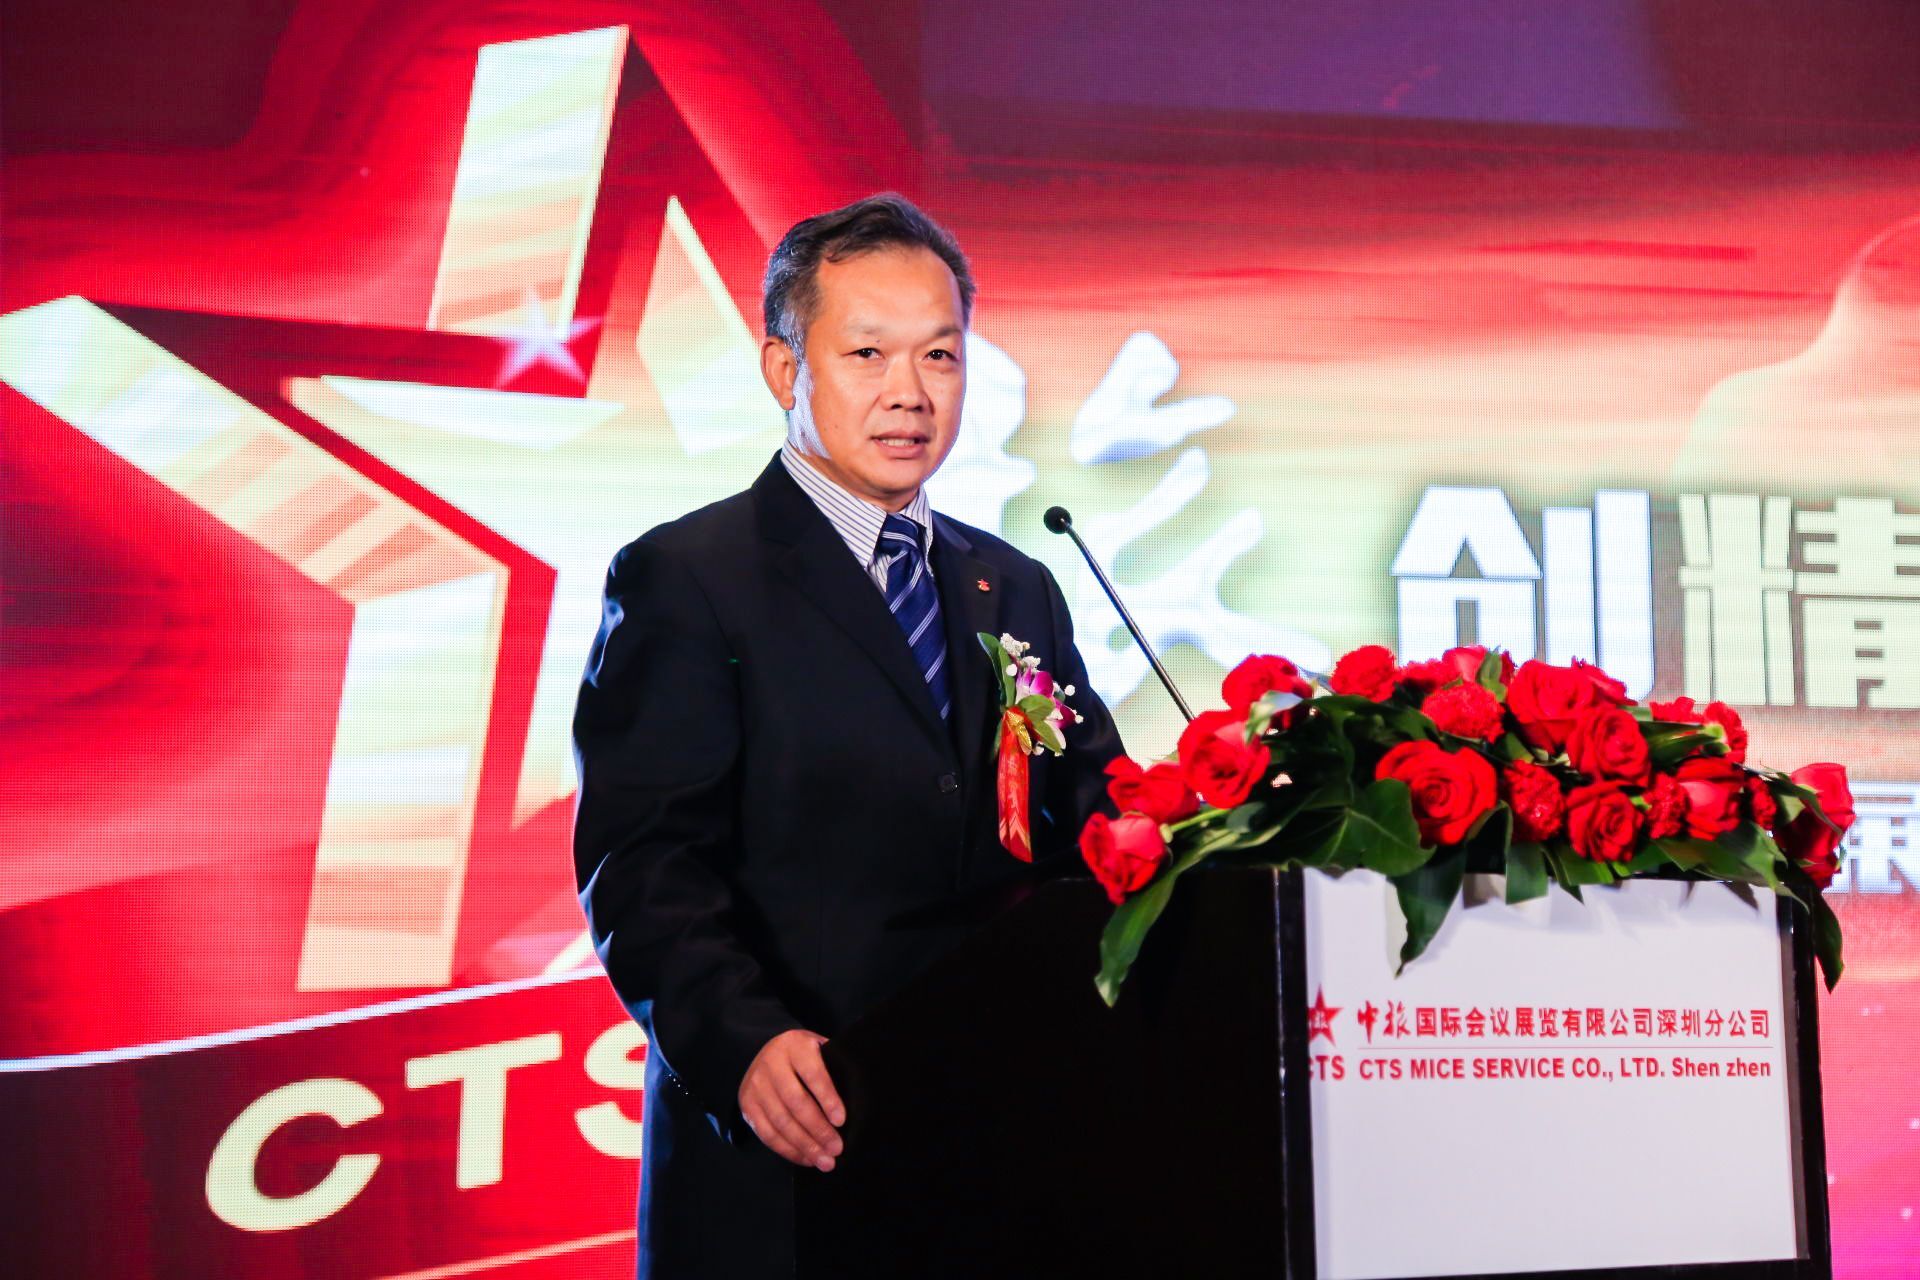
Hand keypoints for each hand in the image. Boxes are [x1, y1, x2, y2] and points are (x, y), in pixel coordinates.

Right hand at [738, 1029, 845, 1171]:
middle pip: (796, 1101)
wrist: (766, 1052)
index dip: (828, 1098)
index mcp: (795, 1045)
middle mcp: (771, 1063)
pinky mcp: (747, 1104)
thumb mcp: (819, 1050)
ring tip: (824, 1160)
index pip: (813, 1073)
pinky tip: (806, 1158)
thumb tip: (856, 1104)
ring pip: (781, 1121)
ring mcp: (756, 1085)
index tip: (841, 1121)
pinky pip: (767, 1133)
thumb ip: (833, 1069)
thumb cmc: (804, 1056)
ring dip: (805, 1145)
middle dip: (818, 1129)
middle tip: (837, 1148)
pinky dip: (788, 1150)